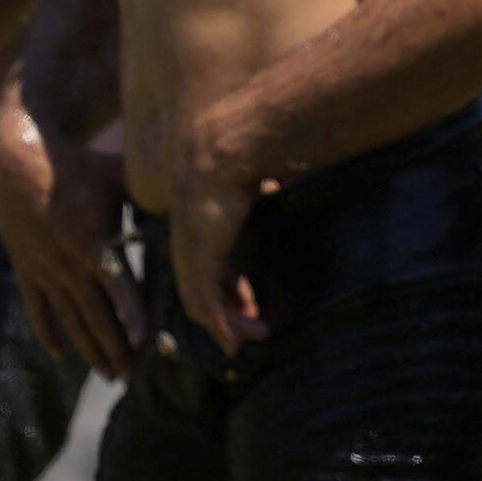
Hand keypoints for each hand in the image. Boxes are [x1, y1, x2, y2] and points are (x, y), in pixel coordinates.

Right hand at [0, 87, 137, 375]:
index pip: (116, 286)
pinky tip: (60, 355)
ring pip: (69, 319)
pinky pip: (37, 309)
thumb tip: (194, 202)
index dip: (129, 314)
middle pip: (95, 315)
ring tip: (108, 375)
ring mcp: (44, 270)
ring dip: (88, 349)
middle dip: (115, 349)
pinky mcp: (26, 269)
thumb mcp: (117, 175)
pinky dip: (48, 332)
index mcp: (94, 241)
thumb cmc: (80, 165)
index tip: (143, 342)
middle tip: (133, 378)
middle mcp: (68, 263)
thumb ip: (152, 195)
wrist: (16, 161)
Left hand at [165, 107, 266, 349]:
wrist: (235, 140)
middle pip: (201, 285)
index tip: (253, 303)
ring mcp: (190, 247)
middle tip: (253, 327)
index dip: (231, 287)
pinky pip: (205, 301)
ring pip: (201, 300)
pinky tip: (237, 340)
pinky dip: (221, 324)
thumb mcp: (265, 178)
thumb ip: (272, 188)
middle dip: (228, 311)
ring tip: (257, 336)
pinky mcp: (198, 257)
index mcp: (203, 216)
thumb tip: (291, 181)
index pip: (210, 262)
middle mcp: (190, 235)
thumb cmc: (256, 149)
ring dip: (228, 324)